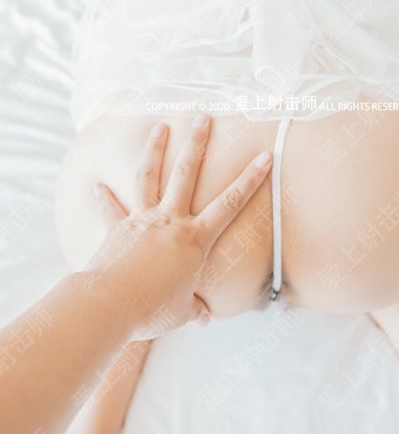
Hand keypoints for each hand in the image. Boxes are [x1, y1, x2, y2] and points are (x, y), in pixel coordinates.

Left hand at [87, 117, 271, 338]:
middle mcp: (170, 222)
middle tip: (203, 117)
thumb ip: (195, 308)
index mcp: (194, 240)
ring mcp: (142, 220)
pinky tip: (98, 183)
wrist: (110, 303)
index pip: (230, 204)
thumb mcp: (182, 313)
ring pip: (149, 177)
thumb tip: (205, 315)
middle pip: (186, 174)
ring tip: (160, 127)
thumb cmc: (152, 310)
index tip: (264, 156)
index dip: (250, 180)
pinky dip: (105, 196)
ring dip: (154, 150)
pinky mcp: (117, 228)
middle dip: (197, 144)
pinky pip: (111, 208)